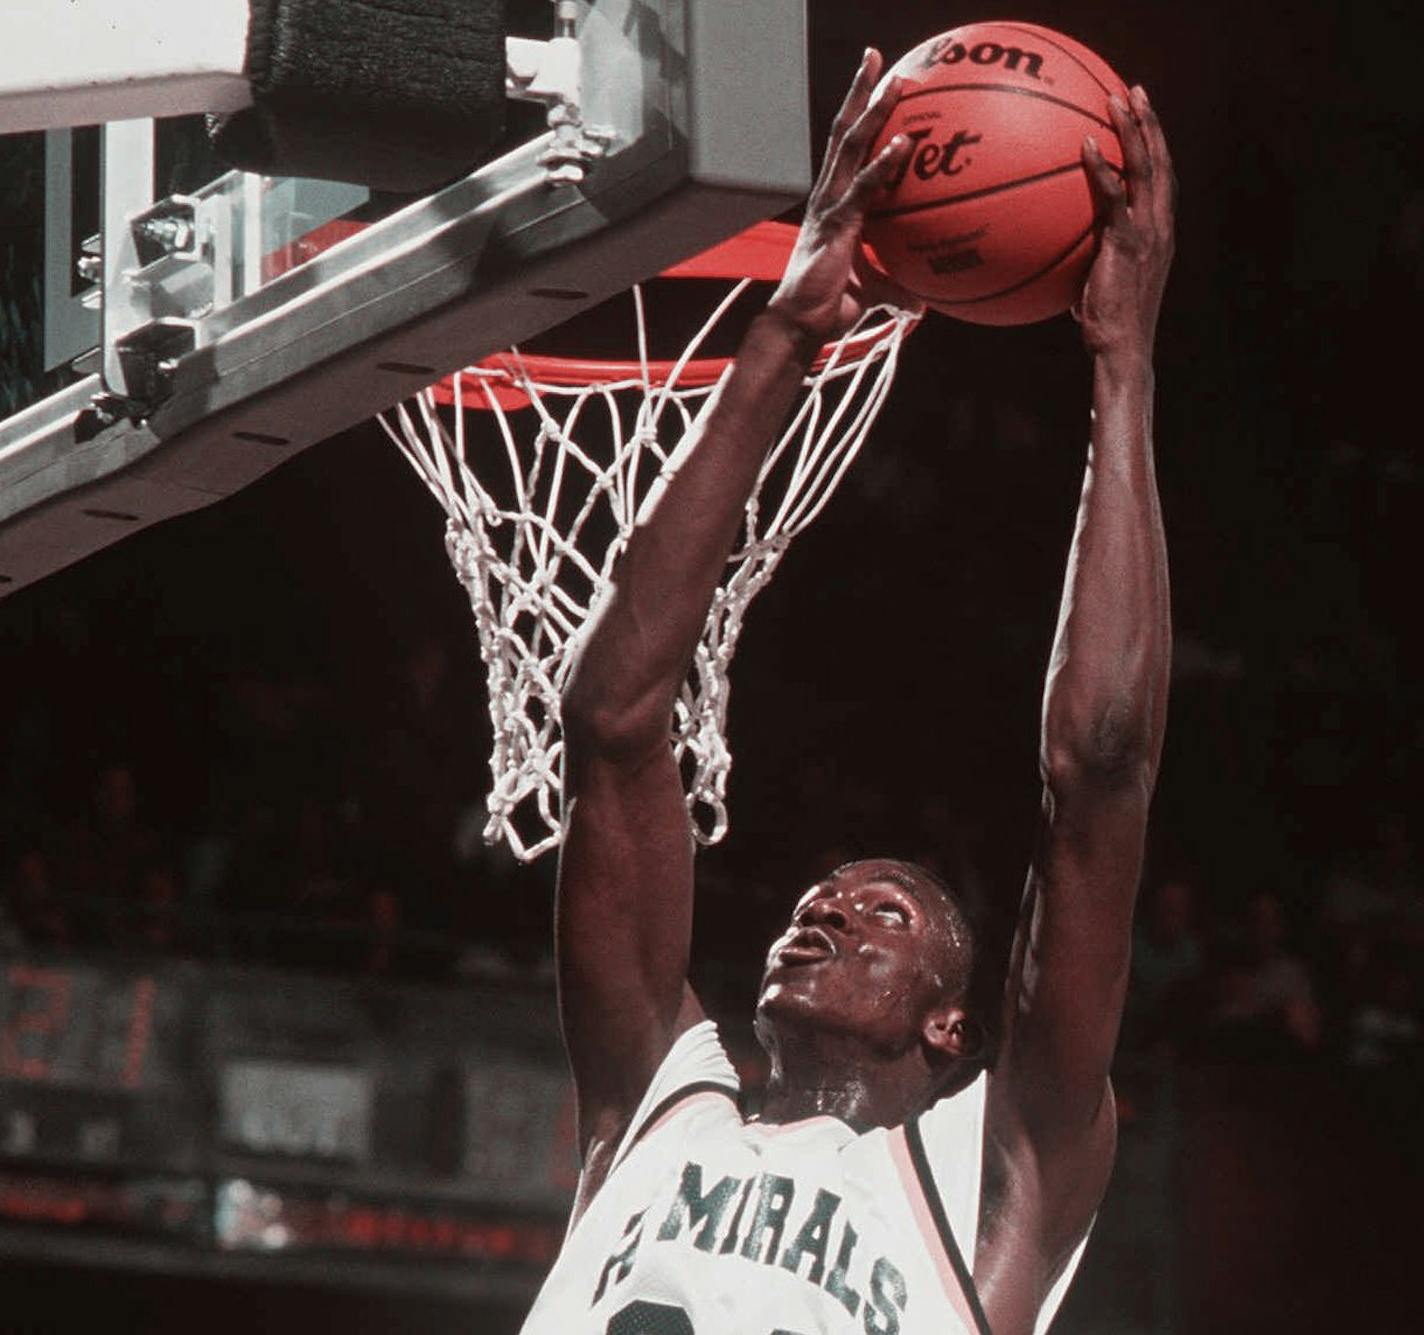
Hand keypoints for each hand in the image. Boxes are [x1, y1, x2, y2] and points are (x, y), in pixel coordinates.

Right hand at [768, 49, 924, 344]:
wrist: (800, 327)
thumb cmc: (828, 310)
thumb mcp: (872, 294)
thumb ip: (897, 289)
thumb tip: (923, 304)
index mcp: (833, 204)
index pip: (846, 150)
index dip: (860, 117)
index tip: (877, 87)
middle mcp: (828, 197)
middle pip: (843, 132)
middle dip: (860, 93)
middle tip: (876, 59)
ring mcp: (829, 208)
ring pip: (850, 148)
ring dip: (873, 112)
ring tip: (896, 82)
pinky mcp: (836, 226)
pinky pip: (863, 189)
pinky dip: (883, 165)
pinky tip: (904, 144)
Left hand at [1076, 85, 1176, 358]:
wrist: (1121, 348)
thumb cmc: (1107, 328)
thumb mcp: (1098, 289)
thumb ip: (1087, 268)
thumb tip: (1059, 269)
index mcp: (1159, 234)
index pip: (1162, 181)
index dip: (1155, 147)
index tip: (1143, 120)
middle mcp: (1160, 227)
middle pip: (1161, 162)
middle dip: (1149, 124)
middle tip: (1134, 92)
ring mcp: (1148, 233)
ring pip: (1147, 168)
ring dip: (1134, 130)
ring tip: (1118, 99)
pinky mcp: (1127, 242)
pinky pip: (1114, 196)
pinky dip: (1103, 168)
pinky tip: (1086, 145)